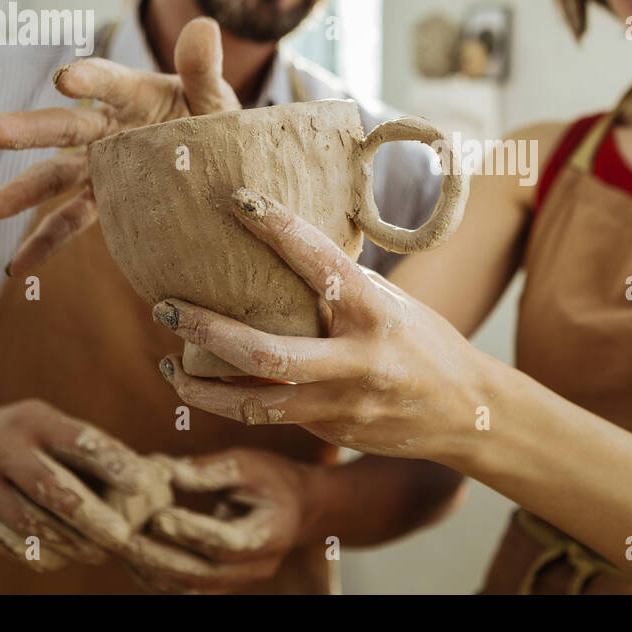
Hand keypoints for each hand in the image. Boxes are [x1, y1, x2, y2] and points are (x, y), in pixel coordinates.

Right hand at [0, 17, 240, 276]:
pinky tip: (16, 267)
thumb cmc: (215, 122)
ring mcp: (102, 165)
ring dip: (22, 192)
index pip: (110, 83)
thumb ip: (204, 69)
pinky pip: (72, 221)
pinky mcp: (105, 198)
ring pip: (56, 176)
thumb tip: (204, 26)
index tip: (64, 79)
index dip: (89, 78)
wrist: (220, 163)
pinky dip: (45, 243)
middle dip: (25, 130)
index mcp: (137, 95)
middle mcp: (110, 129)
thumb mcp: (215, 98)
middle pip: (65, 127)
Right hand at [0, 399, 157, 571]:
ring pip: (32, 525)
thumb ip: (87, 448)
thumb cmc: (16, 437)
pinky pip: (9, 544)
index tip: (142, 484)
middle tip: (123, 537)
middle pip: (53, 490)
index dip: (112, 463)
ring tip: (100, 553)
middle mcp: (3, 451)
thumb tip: (150, 478)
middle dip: (92, 517)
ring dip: (72, 544)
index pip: (78, 441)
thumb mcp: (44, 424)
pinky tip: (64, 558)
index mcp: (33, 422)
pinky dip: (42, 555)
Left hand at [111, 448, 311, 594]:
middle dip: (160, 558)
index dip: (193, 532)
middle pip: (203, 574)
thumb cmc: (273, 480)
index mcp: (271, 533)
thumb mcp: (249, 464)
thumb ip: (210, 471)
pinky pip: (186, 592)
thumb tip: (165, 470)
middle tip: (125, 539)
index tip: (160, 516)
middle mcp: (257, 567)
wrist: (297, 510)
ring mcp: (239, 582)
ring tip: (122, 548)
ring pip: (190, 590)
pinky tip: (134, 558)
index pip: (227, 541)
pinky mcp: (222, 586)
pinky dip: (157, 578)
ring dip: (152, 572)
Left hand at [151, 187, 489, 462]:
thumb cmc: (424, 342)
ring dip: (202, 386)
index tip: (236, 200)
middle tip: (163, 307)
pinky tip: (206, 388)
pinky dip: (233, 402)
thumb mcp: (390, 303)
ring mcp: (344, 403)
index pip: (319, 260)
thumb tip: (281, 250)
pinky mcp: (333, 432)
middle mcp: (359, 359)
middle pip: (266, 353)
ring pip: (256, 402)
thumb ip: (341, 288)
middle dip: (206, 331)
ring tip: (168, 364)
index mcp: (376, 311)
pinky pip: (272, 417)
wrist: (467, 412)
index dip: (276, 227)